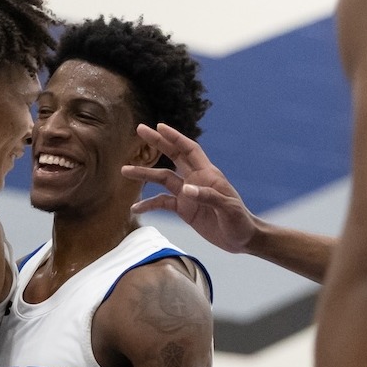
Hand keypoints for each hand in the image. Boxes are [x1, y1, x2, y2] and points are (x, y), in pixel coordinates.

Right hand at [122, 123, 258, 252]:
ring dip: (144, 174)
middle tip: (139, 130)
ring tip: (124, 170)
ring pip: (162, 179)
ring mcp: (188, 194)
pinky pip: (162, 203)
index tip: (159, 127)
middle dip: (157, 143)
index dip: (175, 137)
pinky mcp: (184, 209)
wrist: (241, 239)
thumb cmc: (239, 221)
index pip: (189, 150)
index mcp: (208, 174)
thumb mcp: (228, 209)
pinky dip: (148, 204)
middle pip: (172, 156)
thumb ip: (208, 197)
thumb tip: (186, 190)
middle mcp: (195, 180)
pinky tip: (135, 208)